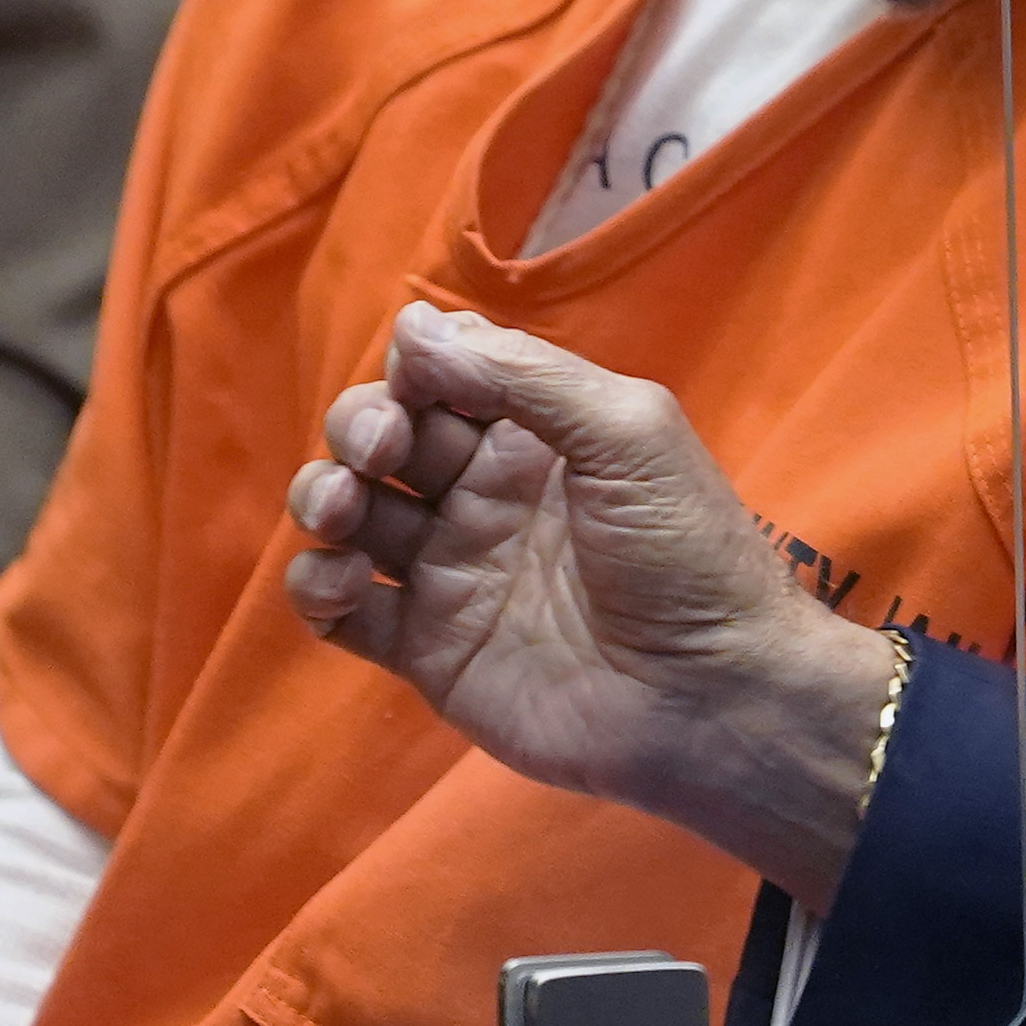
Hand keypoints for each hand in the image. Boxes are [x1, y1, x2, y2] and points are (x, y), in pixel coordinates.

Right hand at [281, 301, 902, 902]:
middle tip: (382, 449)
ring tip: (346, 511)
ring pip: (347, 513)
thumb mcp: (627, 431)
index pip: (439, 373)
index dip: (412, 366)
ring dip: (322, 495)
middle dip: (360, 425)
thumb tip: (415, 326)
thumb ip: (523, 374)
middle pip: (380, 434)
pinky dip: (316, 585)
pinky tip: (344, 580)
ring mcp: (450, 572)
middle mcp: (482, 494)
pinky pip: (339, 608)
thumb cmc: (687, 555)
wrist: (710, 699)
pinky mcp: (426, 649)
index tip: (416, 378)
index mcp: (534, 434)